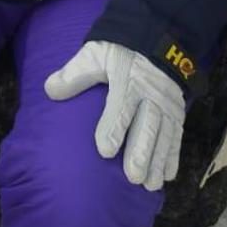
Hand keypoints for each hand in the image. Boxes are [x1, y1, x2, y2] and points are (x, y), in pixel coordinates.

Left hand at [43, 41, 185, 189]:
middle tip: (133, 176)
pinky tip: (168, 176)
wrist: (160, 41)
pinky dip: (173, 156)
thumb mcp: (96, 54)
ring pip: (164, 136)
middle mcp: (151, 97)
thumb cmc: (120, 52)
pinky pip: (177, 136)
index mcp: (128, 81)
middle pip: (147, 127)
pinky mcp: (177, 113)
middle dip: (141, 152)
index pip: (121, 107)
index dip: (114, 128)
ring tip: (151, 185)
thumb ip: (76, 73)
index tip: (105, 151)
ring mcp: (166, 106)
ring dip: (158, 161)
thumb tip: (50, 90)